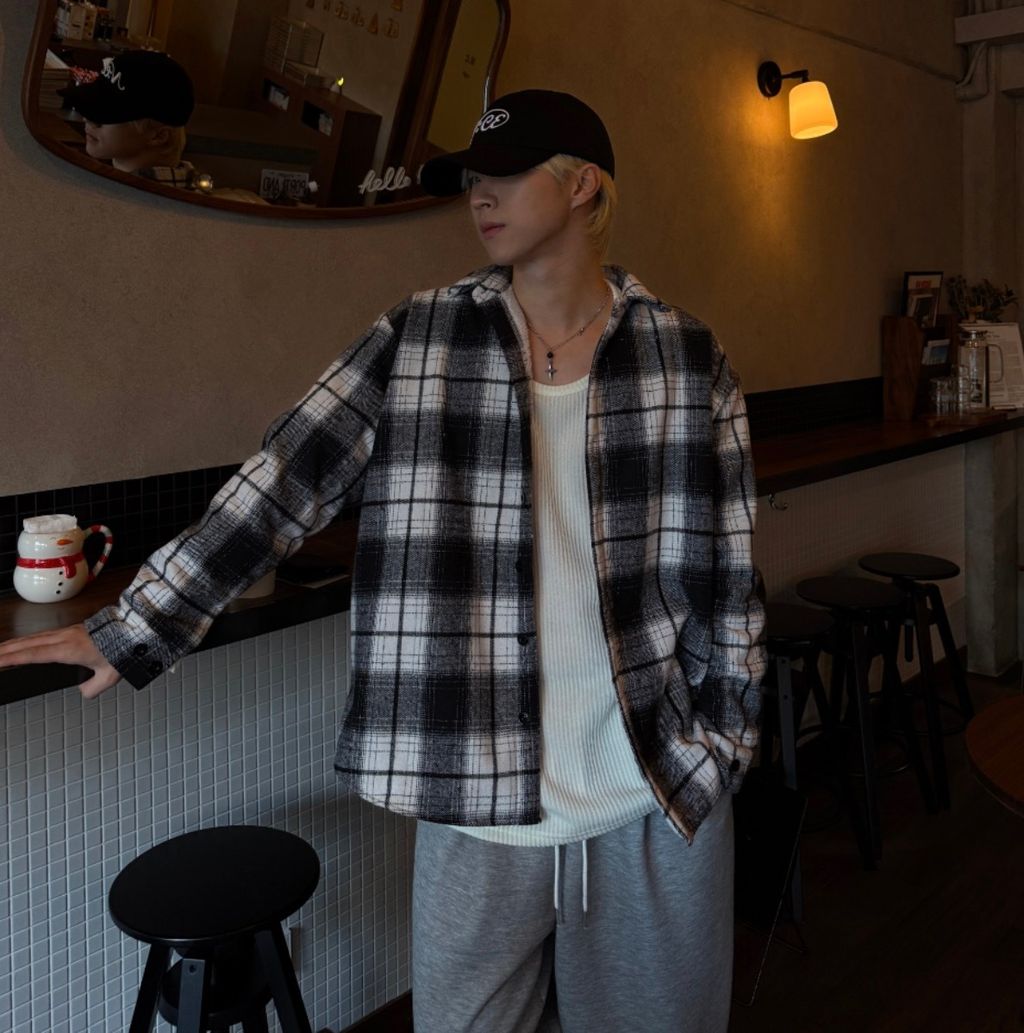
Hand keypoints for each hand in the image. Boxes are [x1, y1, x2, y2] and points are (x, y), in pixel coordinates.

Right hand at [0, 624, 120, 698]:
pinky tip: (25, 643)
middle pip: (28, 643)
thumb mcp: (109, 676)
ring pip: (35, 637)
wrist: (135, 629)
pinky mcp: (72, 629)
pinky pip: (45, 634)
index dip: (13, 657)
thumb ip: (93, 688)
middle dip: (6, 649)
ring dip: (15, 643)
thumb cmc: (123, 650)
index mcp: (70, 650)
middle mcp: (66, 638)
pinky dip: (30, 639)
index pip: (34, 654)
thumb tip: (84, 692)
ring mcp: (68, 631)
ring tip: (1, 650)